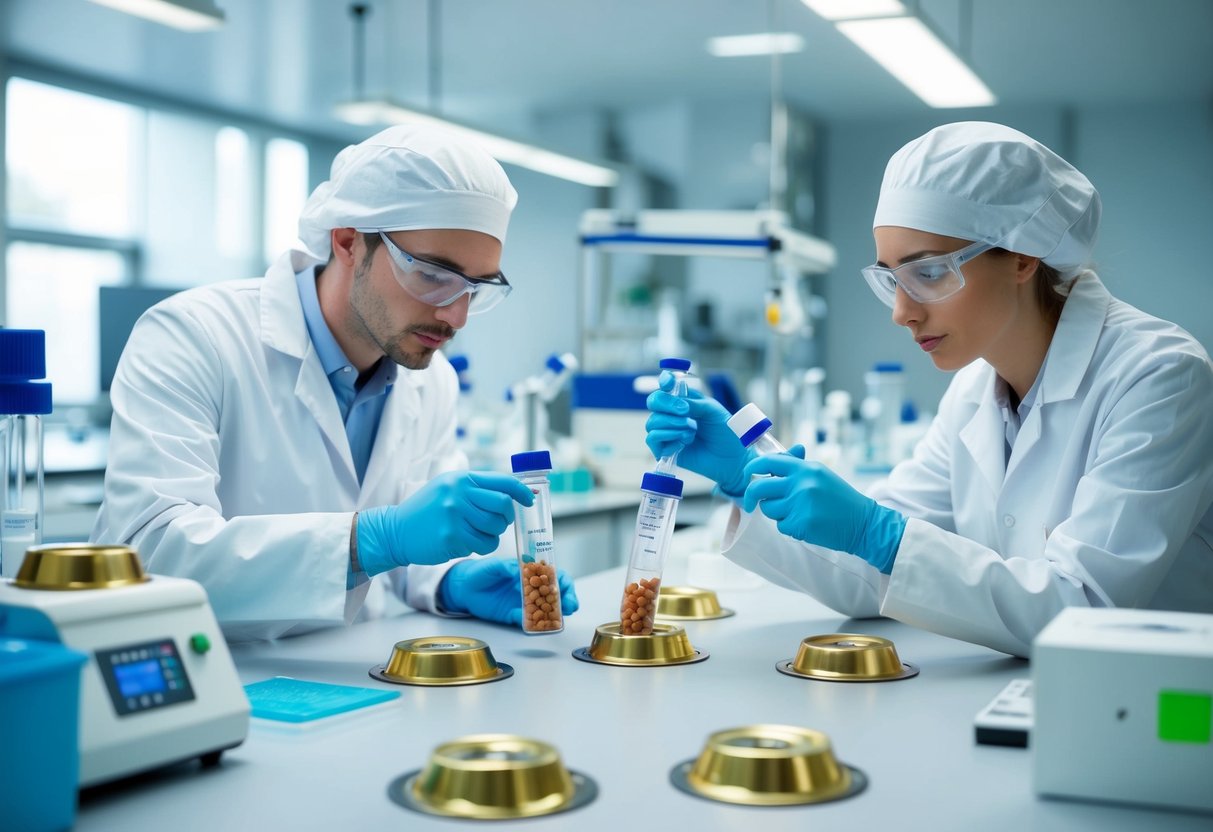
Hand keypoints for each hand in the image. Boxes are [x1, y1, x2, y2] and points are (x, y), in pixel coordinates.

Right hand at [356, 471, 532, 575]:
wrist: (396, 530)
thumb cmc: (427, 510)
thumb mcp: (448, 488)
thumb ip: (476, 488)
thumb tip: (513, 492)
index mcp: (461, 479)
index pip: (503, 482)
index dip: (521, 492)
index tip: (529, 500)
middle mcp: (459, 494)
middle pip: (503, 505)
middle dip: (508, 516)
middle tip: (501, 522)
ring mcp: (455, 516)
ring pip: (496, 527)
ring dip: (493, 534)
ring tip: (478, 533)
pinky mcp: (452, 537)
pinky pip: (484, 544)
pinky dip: (482, 546)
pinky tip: (468, 543)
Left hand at [438, 557, 579, 625]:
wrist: (463, 588)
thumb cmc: (480, 572)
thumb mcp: (494, 566)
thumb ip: (507, 568)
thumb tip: (520, 571)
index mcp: (529, 572)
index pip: (552, 575)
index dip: (562, 581)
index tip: (564, 587)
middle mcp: (530, 588)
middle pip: (554, 594)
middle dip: (566, 599)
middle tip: (570, 606)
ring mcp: (524, 603)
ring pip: (546, 609)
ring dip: (555, 614)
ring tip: (560, 618)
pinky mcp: (515, 616)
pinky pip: (529, 621)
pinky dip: (536, 624)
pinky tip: (540, 626)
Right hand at [645, 370, 752, 495]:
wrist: (732, 458)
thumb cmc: (726, 433)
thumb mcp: (712, 411)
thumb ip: (692, 403)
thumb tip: (675, 401)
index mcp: (685, 401)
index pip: (666, 386)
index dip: (664, 381)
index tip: (668, 382)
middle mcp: (673, 415)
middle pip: (653, 401)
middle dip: (665, 404)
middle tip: (685, 412)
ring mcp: (668, 432)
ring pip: (652, 422)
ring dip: (671, 424)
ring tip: (690, 431)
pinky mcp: (665, 450)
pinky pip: (652, 439)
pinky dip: (667, 437)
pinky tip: (683, 443)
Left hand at [741, 446, 906, 573]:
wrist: (863, 523)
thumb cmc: (840, 498)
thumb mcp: (820, 475)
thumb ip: (796, 467)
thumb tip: (775, 458)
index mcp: (805, 468)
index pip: (768, 462)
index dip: (751, 468)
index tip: (746, 476)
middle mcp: (801, 483)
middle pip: (759, 487)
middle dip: (752, 497)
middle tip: (752, 503)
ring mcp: (800, 504)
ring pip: (769, 509)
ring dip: (778, 513)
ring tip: (798, 513)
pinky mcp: (801, 524)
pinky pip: (781, 526)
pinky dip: (790, 527)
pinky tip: (807, 524)